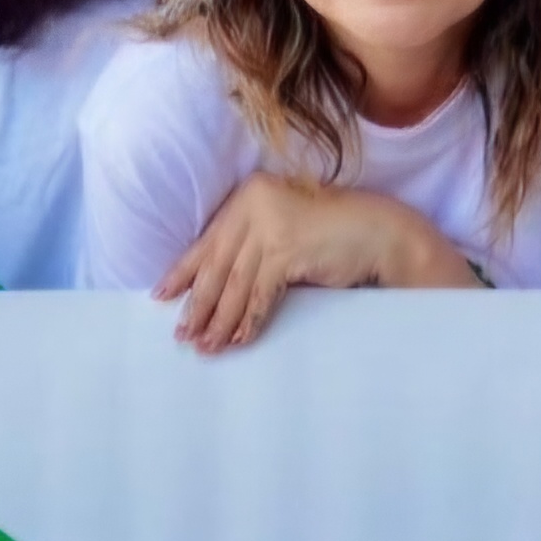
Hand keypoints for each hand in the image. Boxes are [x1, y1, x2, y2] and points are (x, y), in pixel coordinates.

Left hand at [155, 178, 469, 352]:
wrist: (378, 232)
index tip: (162, 296)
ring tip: (207, 346)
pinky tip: (239, 340)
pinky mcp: (286, 249)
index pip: (209, 240)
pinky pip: (260, 294)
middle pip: (217, 264)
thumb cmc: (330, 233)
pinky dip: (249, 320)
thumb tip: (209, 287)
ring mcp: (270, 225)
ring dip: (220, 320)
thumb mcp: (281, 231)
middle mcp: (254, 204)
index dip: (184, 271)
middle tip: (182, 333)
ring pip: (235, 283)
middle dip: (198, 304)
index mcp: (248, 195)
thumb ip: (249, 246)